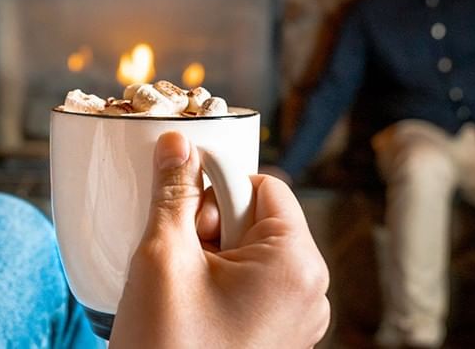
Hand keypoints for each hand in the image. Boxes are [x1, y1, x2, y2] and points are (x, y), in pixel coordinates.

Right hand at [110, 132, 329, 348]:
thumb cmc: (170, 348)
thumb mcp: (163, 258)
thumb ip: (174, 193)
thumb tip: (178, 145)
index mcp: (296, 265)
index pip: (264, 185)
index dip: (217, 185)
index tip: (181, 202)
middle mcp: (310, 292)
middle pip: (260, 218)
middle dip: (212, 225)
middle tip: (178, 255)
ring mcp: (296, 320)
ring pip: (252, 253)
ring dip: (211, 254)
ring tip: (180, 284)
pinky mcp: (277, 337)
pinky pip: (253, 287)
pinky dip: (219, 282)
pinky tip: (189, 301)